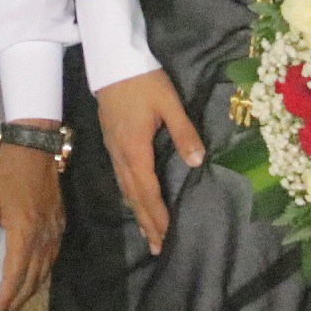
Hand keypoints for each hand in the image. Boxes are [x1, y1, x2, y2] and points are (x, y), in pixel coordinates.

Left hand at [0, 122, 64, 310]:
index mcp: (23, 234)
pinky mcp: (59, 227)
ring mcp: (54, 234)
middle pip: (30, 283)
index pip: (13, 279)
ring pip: (42, 275)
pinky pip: (50, 262)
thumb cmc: (5, 174)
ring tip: (11, 309)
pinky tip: (31, 282)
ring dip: (27, 295)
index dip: (3, 304)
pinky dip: (39, 278)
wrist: (35, 150)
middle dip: (14, 306)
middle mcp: (43, 239)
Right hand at [94, 70, 204, 255]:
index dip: (158, 215)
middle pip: (135, 197)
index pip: (148, 190)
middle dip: (148, 223)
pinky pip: (121, 179)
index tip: (169, 235)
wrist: (112, 62)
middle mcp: (121, 156)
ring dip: (138, 214)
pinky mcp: (112, 144)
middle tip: (159, 248)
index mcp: (135, 149)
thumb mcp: (169, 103)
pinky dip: (131, 197)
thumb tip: (198, 162)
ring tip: (149, 235)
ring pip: (126, 190)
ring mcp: (113, 151)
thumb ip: (184, 132)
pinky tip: (136, 203)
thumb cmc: (143, 81)